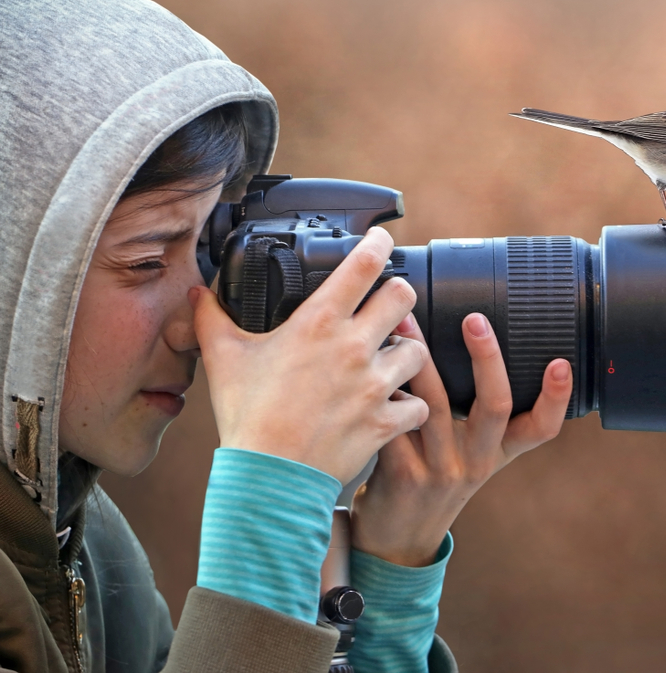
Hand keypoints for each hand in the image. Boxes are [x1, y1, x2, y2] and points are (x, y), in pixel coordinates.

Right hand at [190, 227, 429, 483]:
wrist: (267, 478)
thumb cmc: (247, 417)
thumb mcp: (224, 359)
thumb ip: (211, 319)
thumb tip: (196, 294)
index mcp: (318, 323)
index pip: (363, 264)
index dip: (379, 243)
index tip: (382, 238)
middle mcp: (353, 347)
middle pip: (403, 297)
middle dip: (399, 296)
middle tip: (389, 304)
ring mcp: (374, 385)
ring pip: (418, 351)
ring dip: (408, 352)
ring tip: (393, 359)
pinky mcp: (385, 420)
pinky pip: (419, 404)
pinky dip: (412, 405)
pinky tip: (397, 405)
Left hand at [350, 312, 572, 566]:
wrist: (395, 540)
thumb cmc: (431, 481)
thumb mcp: (467, 455)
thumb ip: (473, 414)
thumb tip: (470, 339)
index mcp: (497, 452)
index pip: (541, 428)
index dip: (556, 398)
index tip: (561, 363)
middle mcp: (476, 461)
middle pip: (495, 406)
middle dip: (488, 359)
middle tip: (476, 320)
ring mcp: (442, 470)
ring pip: (435, 405)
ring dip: (420, 358)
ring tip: (407, 322)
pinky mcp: (404, 475)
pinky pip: (396, 423)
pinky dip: (386, 392)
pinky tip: (372, 364)